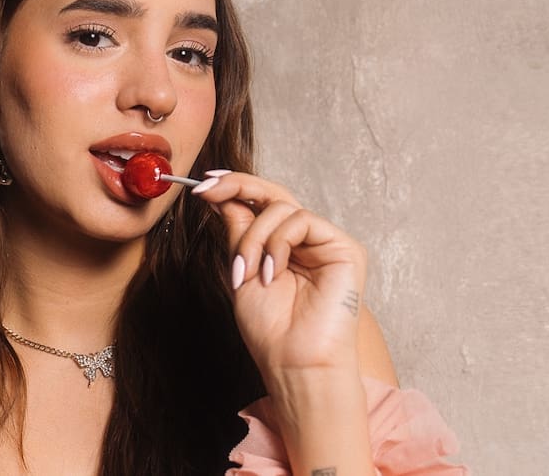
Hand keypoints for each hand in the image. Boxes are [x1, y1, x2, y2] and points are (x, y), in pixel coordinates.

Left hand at [191, 171, 367, 375]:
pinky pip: (302, 220)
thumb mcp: (241, 269)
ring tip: (248, 273)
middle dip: (237, 186)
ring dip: (253, 238)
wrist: (293, 363)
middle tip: (207, 190)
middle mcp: (306, 241)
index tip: (203, 185)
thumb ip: (239, 231)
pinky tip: (272, 272)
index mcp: (282, 246)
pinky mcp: (345, 249)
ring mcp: (326, 243)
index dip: (234, 187)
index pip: (260, 203)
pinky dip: (278, 243)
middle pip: (274, 194)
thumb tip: (222, 195)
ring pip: (281, 208)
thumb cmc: (270, 329)